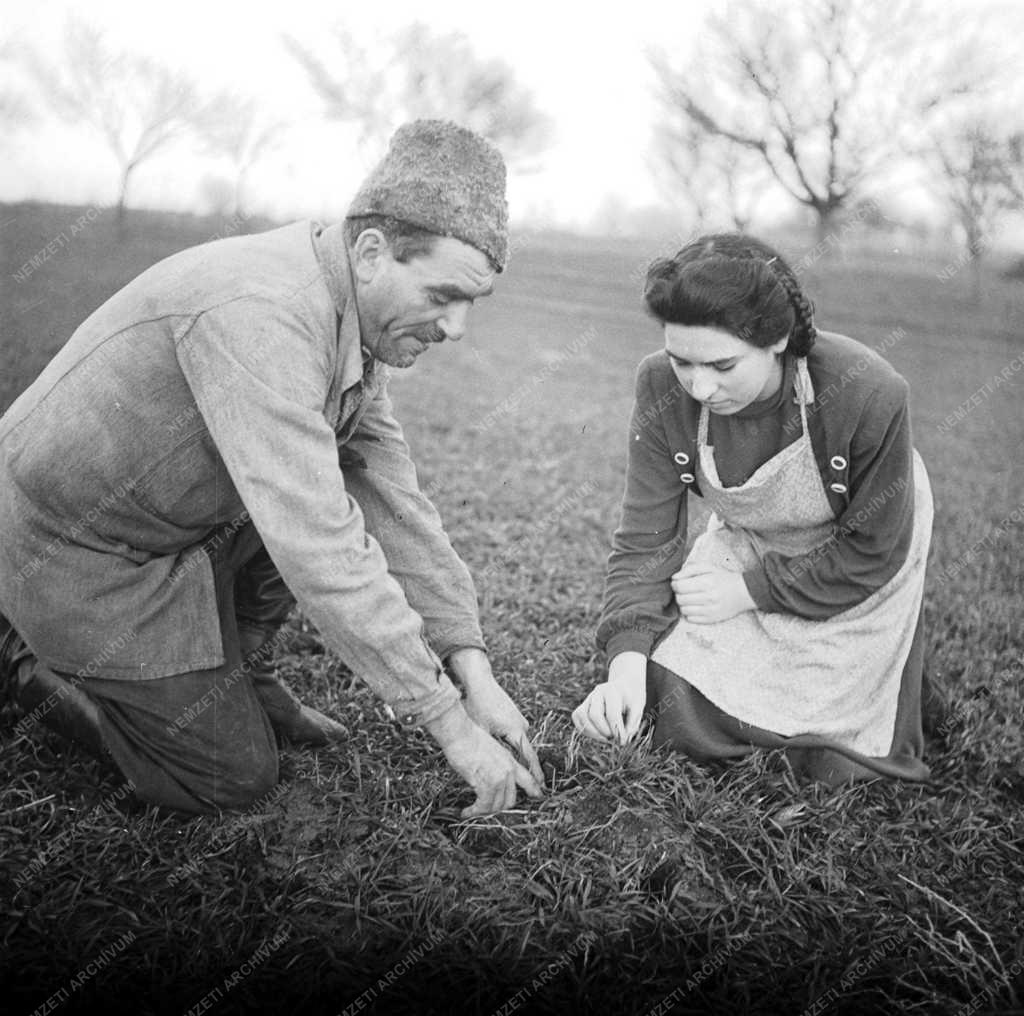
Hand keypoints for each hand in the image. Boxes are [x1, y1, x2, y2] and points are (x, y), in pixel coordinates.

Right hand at [428, 706, 543, 817]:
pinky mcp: (486, 783)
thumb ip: (495, 763)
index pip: (529, 779)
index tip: (538, 796)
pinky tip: (466, 812)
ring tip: (472, 811)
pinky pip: (484, 806)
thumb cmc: (468, 738)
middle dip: (498, 808)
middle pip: (511, 800)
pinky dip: (474, 812)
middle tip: (485, 809)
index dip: (535, 790)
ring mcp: (499, 777)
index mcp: (510, 760)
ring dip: (484, 812)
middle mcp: (508, 771)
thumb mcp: (489, 749)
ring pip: (497, 806)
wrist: (459, 732)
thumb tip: (489, 776)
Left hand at [446, 648, 544, 785]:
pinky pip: (515, 736)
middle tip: (534, 790)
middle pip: (526, 753)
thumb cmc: (477, 705)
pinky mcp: (512, 715)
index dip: (534, 775)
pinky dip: (513, 746)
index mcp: (515, 730)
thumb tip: (494, 770)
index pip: (529, 758)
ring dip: (519, 758)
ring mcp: (518, 719)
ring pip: (519, 744)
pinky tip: (508, 754)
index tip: (541, 790)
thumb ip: (491, 750)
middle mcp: (521, 726)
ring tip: (521, 776)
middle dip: (528, 770)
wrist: (478, 680)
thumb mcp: (481, 731)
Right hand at [572, 651, 646, 743]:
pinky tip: (598, 734)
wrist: (626, 687)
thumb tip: (621, 740)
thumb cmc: (632, 700)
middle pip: (594, 715)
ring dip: (593, 732)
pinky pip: (577, 717)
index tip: (623, 741)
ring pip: (581, 716)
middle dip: (604, 731)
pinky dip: (585, 729)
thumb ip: (632, 724)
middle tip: (614, 738)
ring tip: (605, 738)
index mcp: (613, 690)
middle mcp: (598, 692)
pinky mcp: (583, 704)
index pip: (611, 714)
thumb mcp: (639, 709)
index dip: (617, 731)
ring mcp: (589, 698)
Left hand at [671, 563, 754, 623]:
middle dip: (679, 594)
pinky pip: (691, 619)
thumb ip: (689, 569)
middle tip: (685, 591)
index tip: (678, 583)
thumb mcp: (708, 567)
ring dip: (684, 604)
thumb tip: (674, 578)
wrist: (744, 592)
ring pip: (683, 610)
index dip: (675, 584)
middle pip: (680, 599)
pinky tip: (696, 606)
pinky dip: (690, 613)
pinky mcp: (712, 620)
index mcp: (706, 582)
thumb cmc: (724, 578)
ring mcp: (710, 610)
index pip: (679, 586)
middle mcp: (708, 597)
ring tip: (691, 598)